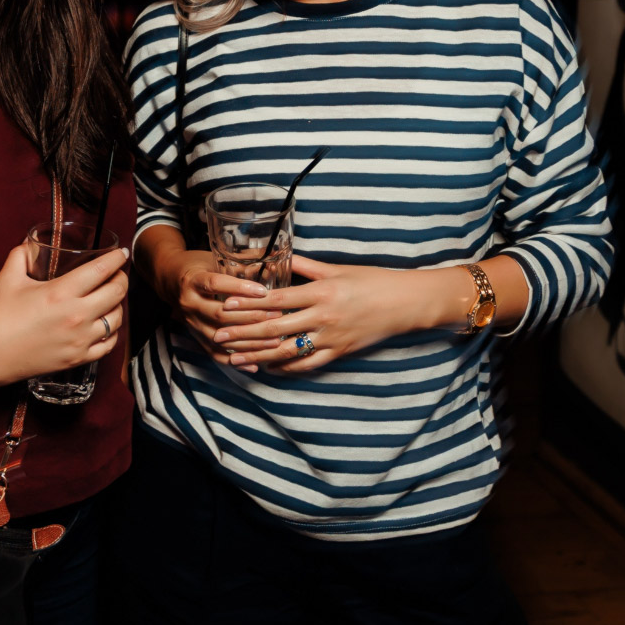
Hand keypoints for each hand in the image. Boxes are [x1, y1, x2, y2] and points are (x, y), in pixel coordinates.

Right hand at [0, 243, 129, 390]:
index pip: (101, 270)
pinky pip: (109, 345)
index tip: (121, 253)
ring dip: (118, 305)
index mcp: (61, 292)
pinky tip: (106, 325)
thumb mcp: (8, 278)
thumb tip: (30, 243)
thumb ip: (21, 255)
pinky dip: (112, 332)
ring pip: (117, 318)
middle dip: (122, 278)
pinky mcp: (78, 358)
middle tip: (118, 273)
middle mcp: (76, 315)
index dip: (116, 259)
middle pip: (116, 292)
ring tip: (112, 298)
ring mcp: (80, 339)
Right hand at [159, 248, 279, 352]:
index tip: (263, 292)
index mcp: (192, 281)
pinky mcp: (195, 337)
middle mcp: (189, 304)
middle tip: (276, 314)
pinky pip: (214, 354)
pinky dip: (234, 361)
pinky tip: (254, 365)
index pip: (215, 285)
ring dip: (248, 342)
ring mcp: (191, 323)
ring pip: (220, 338)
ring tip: (273, 341)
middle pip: (220, 315)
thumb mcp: (213, 260)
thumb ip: (239, 266)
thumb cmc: (197, 267)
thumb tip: (272, 269)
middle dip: (251, 316)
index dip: (239, 289)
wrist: (170, 281)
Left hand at [209, 256, 465, 375]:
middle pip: (275, 328)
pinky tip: (268, 367)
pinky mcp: (339, 353)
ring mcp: (331, 338)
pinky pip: (308, 365)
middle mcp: (323, 317)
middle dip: (244, 333)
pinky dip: (286, 368)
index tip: (225, 305)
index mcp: (320, 293)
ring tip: (235, 357)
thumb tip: (279, 256)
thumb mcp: (337, 269)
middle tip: (218, 336)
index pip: (276, 300)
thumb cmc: (372, 281)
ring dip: (259, 355)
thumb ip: (305, 267)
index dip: (248, 304)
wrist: (406, 303)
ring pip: (288, 351)